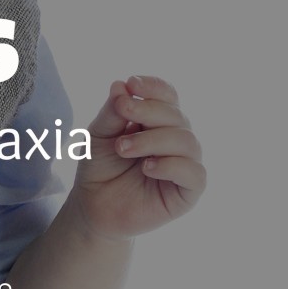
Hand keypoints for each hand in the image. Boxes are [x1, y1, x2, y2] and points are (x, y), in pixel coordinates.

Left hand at [70, 75, 204, 241]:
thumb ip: (112, 112)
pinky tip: (146, 167)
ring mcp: (183, 165)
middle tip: (121, 114)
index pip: (168, 96)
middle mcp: (175, 139)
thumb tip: (121, 85)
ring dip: (153, 139)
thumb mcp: (98, 134)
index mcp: (156, 121)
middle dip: (147, 111)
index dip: (154, 87)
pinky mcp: (187, 193)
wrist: (92, 205)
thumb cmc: (99, 166)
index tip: (131, 83)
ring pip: (188, 141)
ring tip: (122, 148)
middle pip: (177, 115)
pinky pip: (195, 174)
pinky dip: (171, 165)